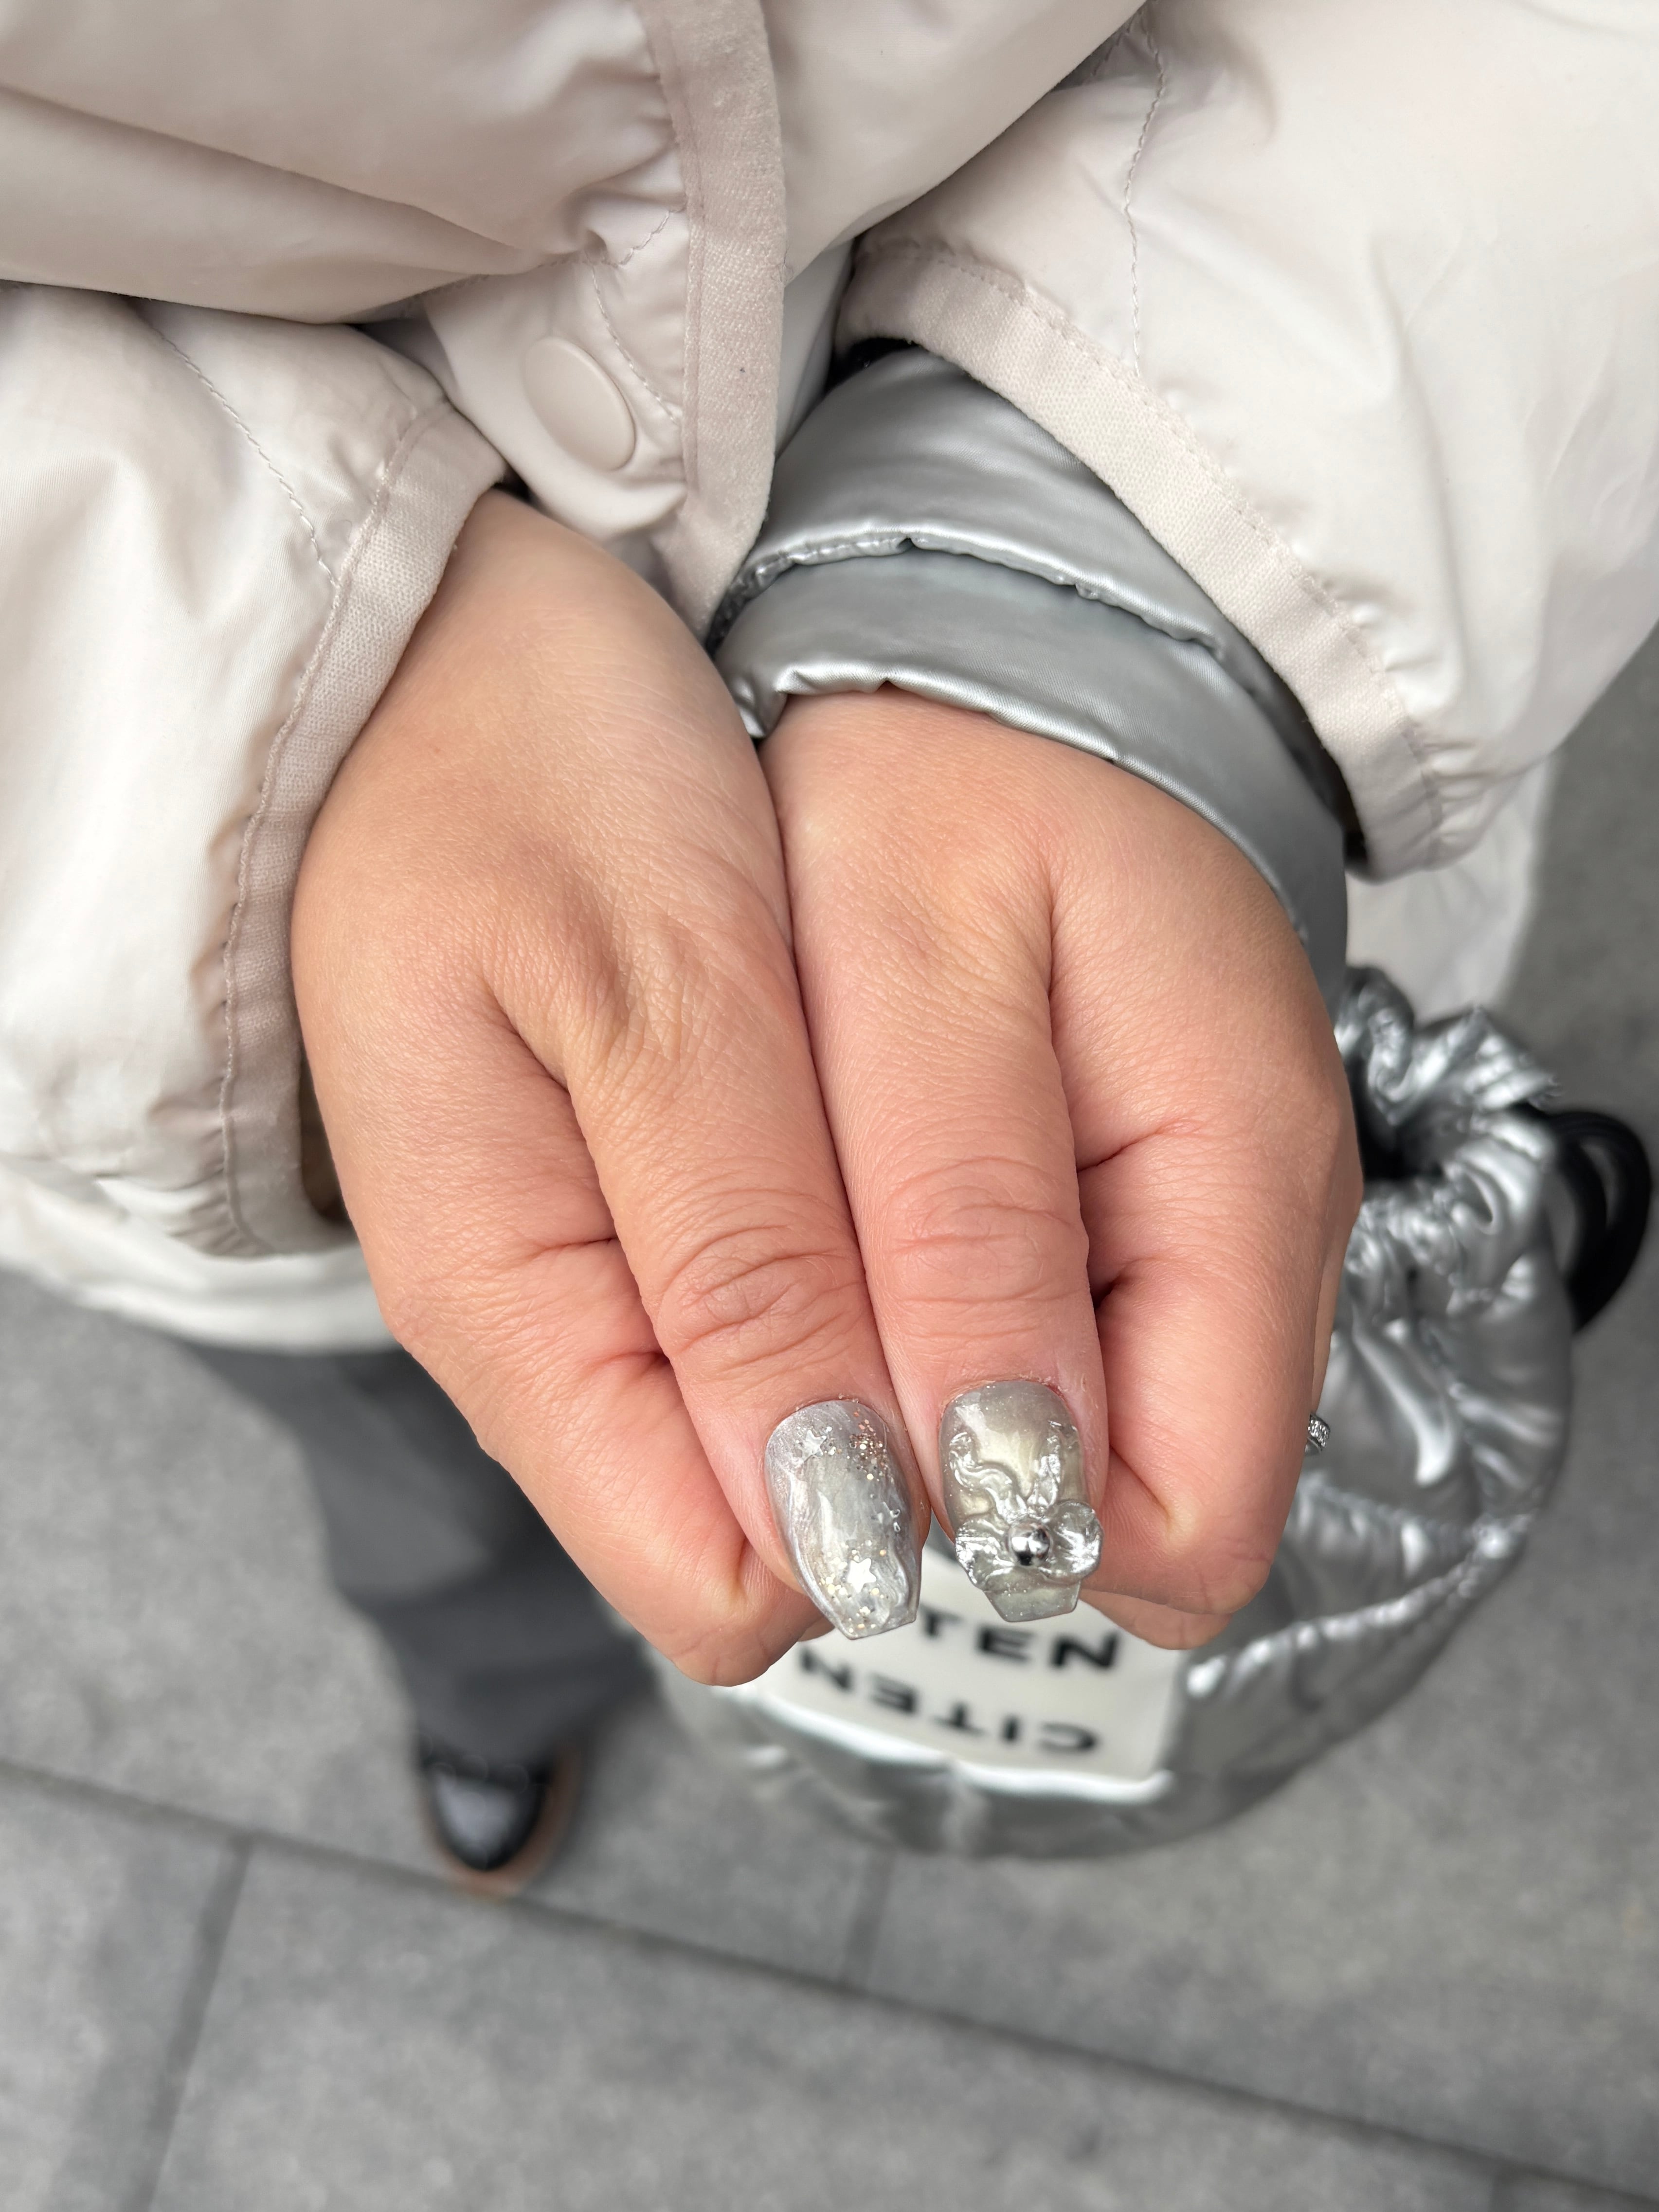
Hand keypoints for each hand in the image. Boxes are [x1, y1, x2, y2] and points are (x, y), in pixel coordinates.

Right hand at [293, 495, 926, 1679]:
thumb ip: (738, 1262)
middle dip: (922, 1432)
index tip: (1017, 1384)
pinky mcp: (619, 1222)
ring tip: (934, 1146)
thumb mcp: (653, 987)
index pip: (726, 1580)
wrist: (434, 648)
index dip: (902, 1518)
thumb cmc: (526, 767)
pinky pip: (769, 1319)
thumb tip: (833, 1527)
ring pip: (786, 1427)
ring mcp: (576, 1284)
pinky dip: (868, 1260)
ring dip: (906, 1342)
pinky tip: (877, 1134)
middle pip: (766, 1526)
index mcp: (515, 1309)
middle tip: (1005, 1222)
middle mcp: (535, 1339)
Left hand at [763, 689, 1361, 1645]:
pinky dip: (955, 1323)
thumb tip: (992, 1500)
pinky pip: (1069, 1350)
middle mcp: (1262, 1234)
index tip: (855, 1412)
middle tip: (828, 1282)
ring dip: (949, 1386)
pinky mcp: (1158, 1208)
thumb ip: (958, 1240)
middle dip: (962, 1456)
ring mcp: (1214, 1226)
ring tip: (850, 1217)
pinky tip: (889, 1207)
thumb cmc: (936, 784)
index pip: (1188, 1520)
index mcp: (1239, 1176)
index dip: (1004, 1518)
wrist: (984, 670)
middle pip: (1148, 1503)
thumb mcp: (911, 975)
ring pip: (1098, 1436)